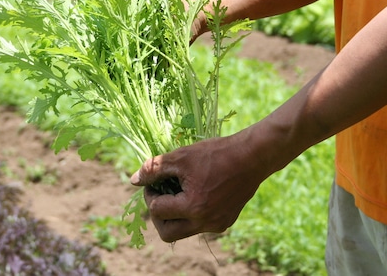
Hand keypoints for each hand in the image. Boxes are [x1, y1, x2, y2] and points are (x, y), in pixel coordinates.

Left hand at [130, 132, 269, 242]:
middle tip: (160, 196)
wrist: (253, 156)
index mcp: (193, 207)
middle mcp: (205, 222)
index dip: (149, 194)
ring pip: (184, 230)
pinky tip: (196, 191)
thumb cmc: (215, 153)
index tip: (153, 182)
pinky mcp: (226, 221)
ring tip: (178, 191)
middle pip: (167, 233)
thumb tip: (133, 180)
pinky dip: (192, 212)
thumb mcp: (180, 157)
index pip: (156, 210)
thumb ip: (154, 169)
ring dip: (175, 215)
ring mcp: (217, 225)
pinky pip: (200, 225)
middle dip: (158, 216)